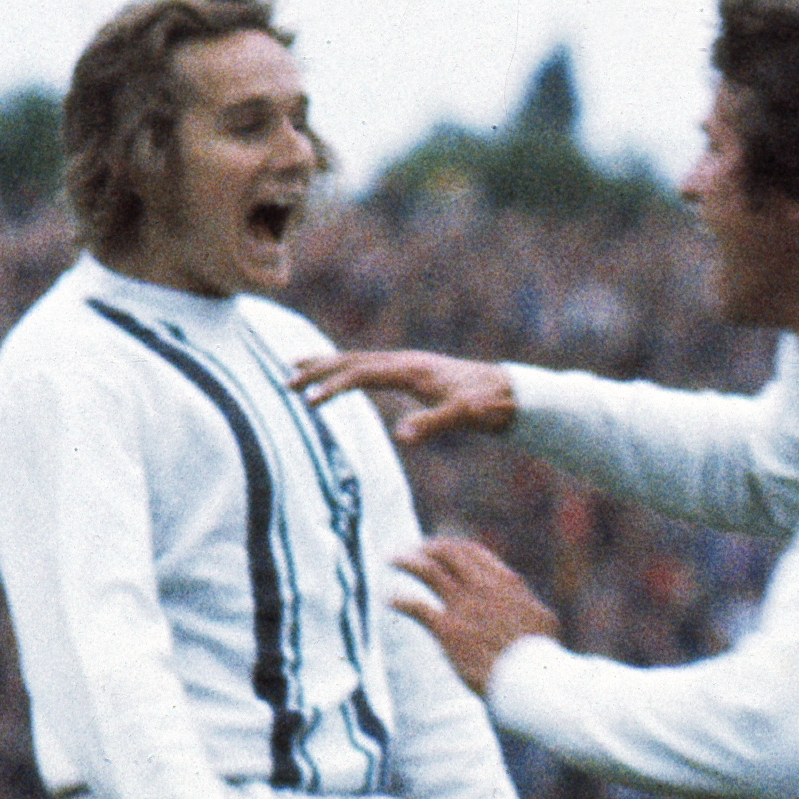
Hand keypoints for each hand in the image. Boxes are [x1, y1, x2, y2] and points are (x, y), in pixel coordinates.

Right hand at [298, 349, 517, 445]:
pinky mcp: (413, 374)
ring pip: (359, 361)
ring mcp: (409, 366)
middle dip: (318, 370)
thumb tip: (401, 438)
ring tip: (296, 370)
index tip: (308, 401)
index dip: (333, 386)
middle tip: (285, 382)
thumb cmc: (490, 405)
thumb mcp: (464, 417)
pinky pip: (371, 369)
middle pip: (352, 360)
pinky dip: (347, 371)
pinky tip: (339, 379)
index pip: (361, 372)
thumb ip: (433, 424)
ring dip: (327, 366)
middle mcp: (406, 362)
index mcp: (411, 369)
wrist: (512, 393)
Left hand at [392, 534, 559, 692]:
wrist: (532, 680)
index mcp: (507, 583)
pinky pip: (415, 605)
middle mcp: (484, 587)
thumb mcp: (541, 621)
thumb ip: (524, 605)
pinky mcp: (448, 629)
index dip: (451, 548)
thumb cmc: (541, 658)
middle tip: (412, 552)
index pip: (473, 553)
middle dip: (426, 548)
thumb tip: (521, 601)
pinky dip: (399, 600)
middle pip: (448, 553)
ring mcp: (464, 606)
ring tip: (392, 561)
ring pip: (428, 569)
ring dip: (407, 561)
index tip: (439, 551)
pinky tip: (390, 600)